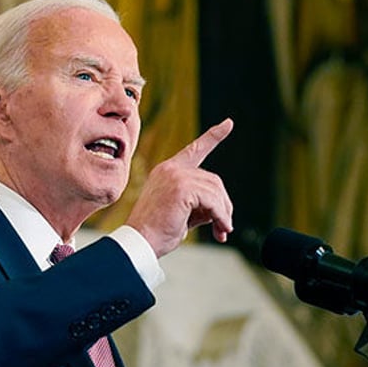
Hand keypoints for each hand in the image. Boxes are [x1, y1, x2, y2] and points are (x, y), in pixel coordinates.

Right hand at [126, 118, 233, 257]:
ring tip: (222, 231)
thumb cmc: (156, 233)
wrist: (139, 242)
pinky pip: (212, 200)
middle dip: (223, 204)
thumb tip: (223, 210)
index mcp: (167, 171)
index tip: (228, 124)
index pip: (194, 150)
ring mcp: (175, 176)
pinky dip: (220, 216)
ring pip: (215, 190)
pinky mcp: (181, 188)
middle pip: (213, 179)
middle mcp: (170, 169)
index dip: (213, 136)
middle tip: (225, 227)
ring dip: (223, 213)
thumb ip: (199, 204)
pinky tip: (220, 229)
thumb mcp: (181, 213)